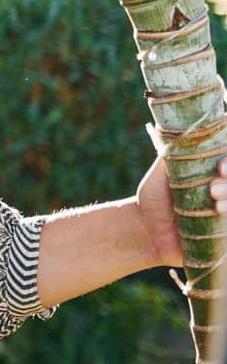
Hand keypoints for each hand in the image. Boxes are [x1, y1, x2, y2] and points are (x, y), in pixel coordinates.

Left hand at [134, 152, 226, 267]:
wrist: (144, 231)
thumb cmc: (153, 200)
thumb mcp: (160, 174)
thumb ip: (172, 154)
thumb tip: (179, 130)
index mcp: (211, 176)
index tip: (220, 167)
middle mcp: (222, 192)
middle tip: (213, 187)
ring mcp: (223, 212)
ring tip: (214, 198)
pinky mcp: (223, 233)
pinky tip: (220, 211)